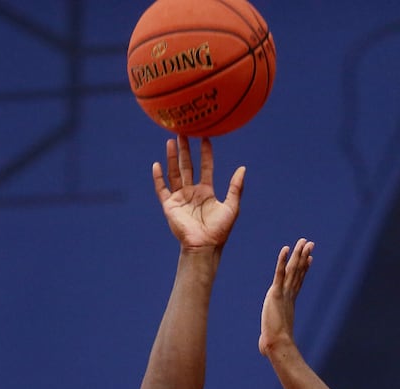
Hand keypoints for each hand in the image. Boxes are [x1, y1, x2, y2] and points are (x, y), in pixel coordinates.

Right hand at [153, 136, 244, 251]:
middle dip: (186, 150)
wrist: (204, 246)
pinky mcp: (169, 206)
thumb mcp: (232, 206)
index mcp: (206, 191)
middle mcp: (192, 192)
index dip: (205, 153)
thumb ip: (236, 187)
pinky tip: (156, 164)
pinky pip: (161, 189)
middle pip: (187, 166)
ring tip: (171, 141)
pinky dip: (158, 177)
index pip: (205, 167)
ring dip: (173, 157)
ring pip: (174, 173)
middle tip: (184, 132)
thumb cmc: (219, 230)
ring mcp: (180, 198)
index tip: (205, 138)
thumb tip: (243, 168)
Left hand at [260, 238, 313, 356]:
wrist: (277, 344)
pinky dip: (283, 260)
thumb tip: (263, 348)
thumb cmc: (274, 344)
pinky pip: (280, 273)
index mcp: (288, 302)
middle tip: (310, 244)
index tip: (309, 259)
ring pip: (293, 270)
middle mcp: (289, 295)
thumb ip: (268, 338)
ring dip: (298, 254)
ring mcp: (284, 293)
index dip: (304, 269)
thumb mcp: (270, 337)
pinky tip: (286, 249)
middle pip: (298, 272)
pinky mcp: (276, 293)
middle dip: (304, 257)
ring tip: (304, 241)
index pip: (298, 282)